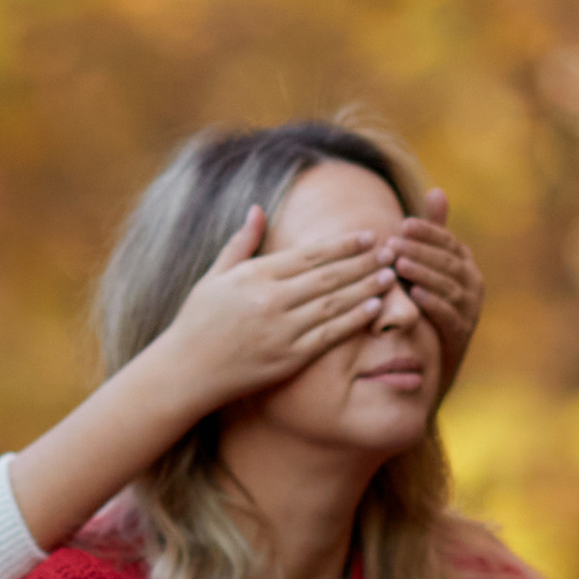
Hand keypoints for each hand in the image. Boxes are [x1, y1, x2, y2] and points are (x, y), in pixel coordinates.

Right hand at [159, 205, 390, 411]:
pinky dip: (354, 320)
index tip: (368, 235)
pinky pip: (329, 336)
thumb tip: (258, 208)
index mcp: (254, 275)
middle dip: (363, 262)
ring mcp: (281, 330)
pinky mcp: (288, 358)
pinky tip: (375, 308)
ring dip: (367, 288)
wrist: (186, 371)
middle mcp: (270, 300)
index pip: (309, 255)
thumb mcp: (215, 275)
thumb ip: (242, 242)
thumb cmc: (198, 321)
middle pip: (328, 276)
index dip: (343, 245)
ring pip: (334, 303)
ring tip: (391, 275)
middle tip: (391, 251)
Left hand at [382, 190, 483, 390]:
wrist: (433, 359)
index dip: (427, 232)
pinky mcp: (461, 334)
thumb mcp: (430, 266)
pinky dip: (433, 303)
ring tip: (399, 266)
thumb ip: (434, 232)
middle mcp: (472, 284)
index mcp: (465, 264)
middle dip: (420, 251)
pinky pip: (449, 315)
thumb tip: (437, 190)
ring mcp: (470, 310)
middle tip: (392, 243)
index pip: (448, 242)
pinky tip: (415, 295)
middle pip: (447, 262)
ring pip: (448, 287)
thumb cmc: (428, 302)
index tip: (402, 224)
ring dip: (424, 274)